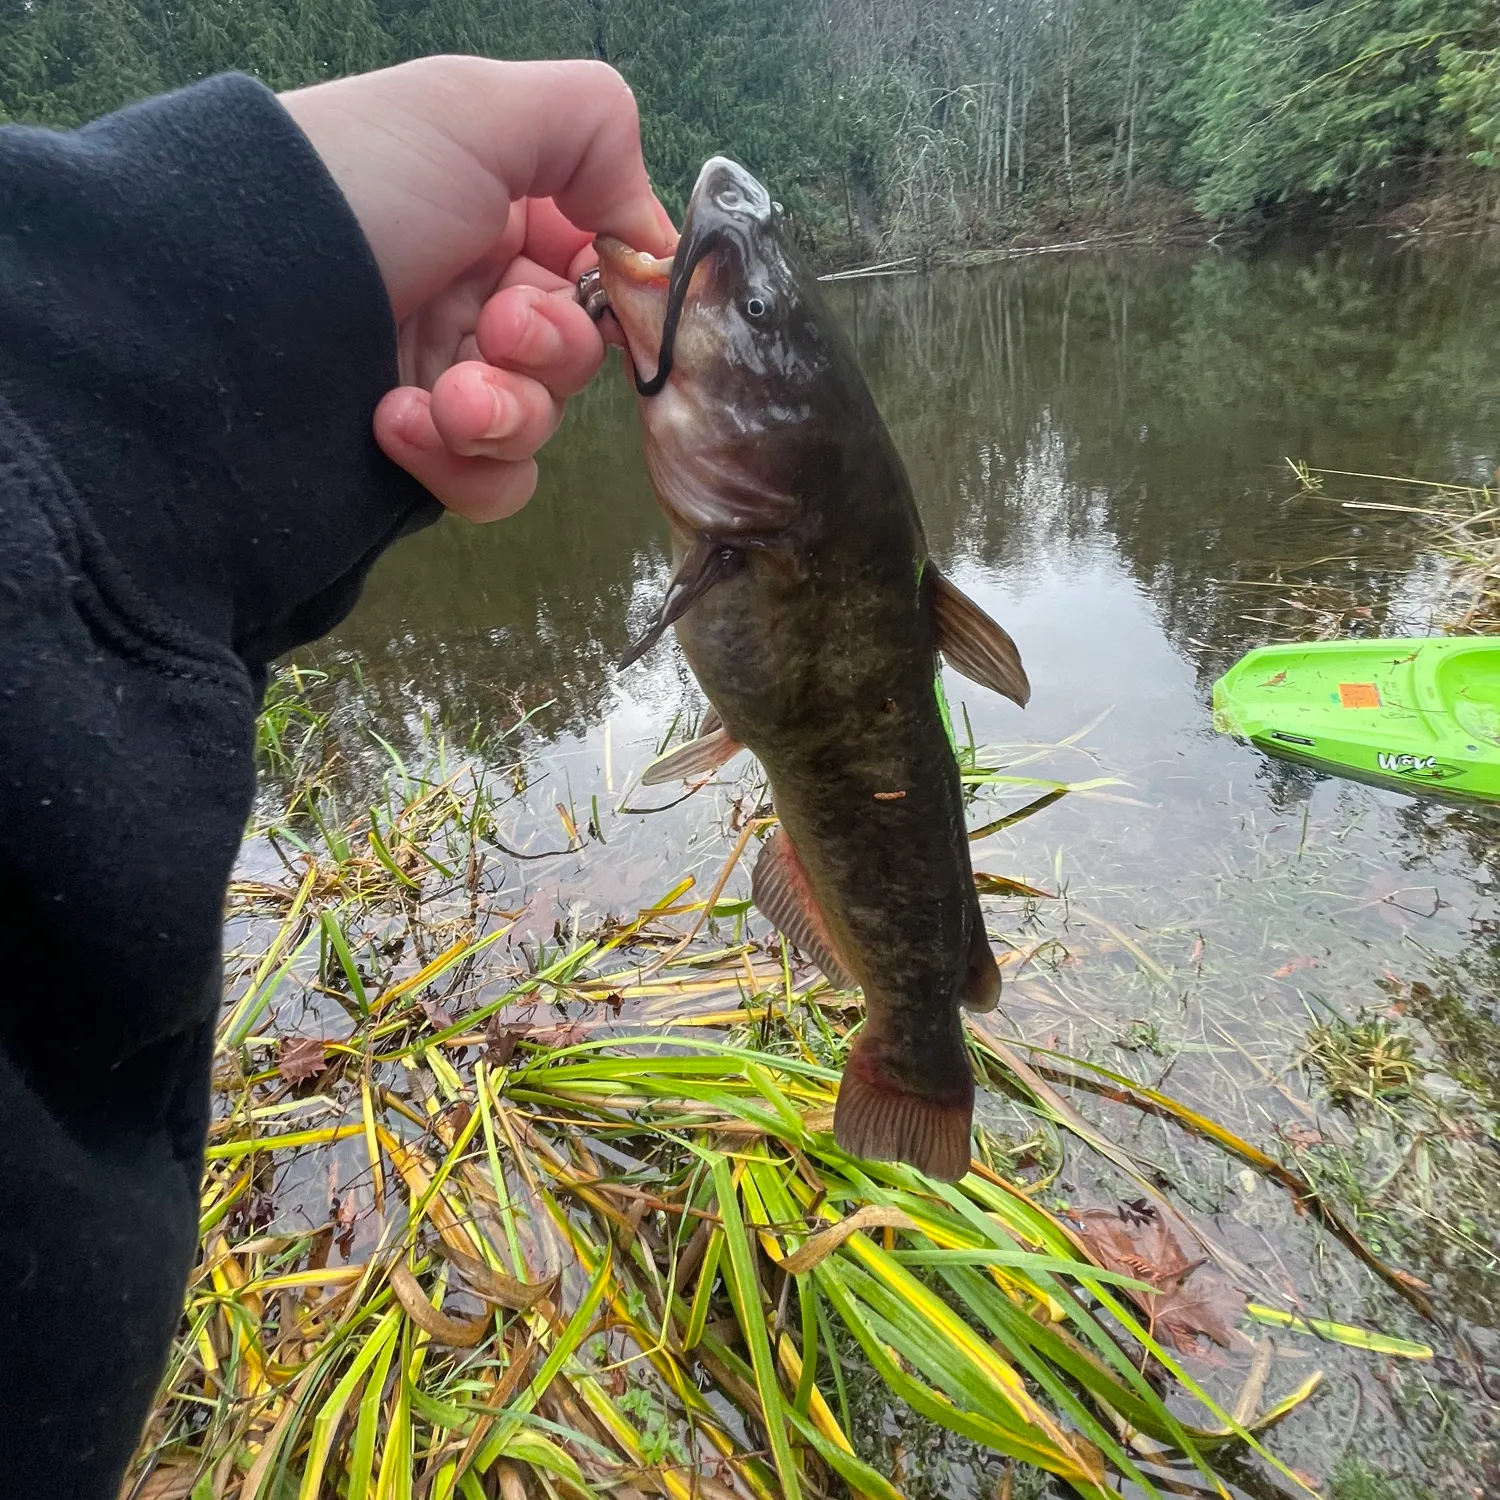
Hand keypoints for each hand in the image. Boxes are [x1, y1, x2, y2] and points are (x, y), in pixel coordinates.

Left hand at [279, 57, 674, 520]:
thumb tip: (649, 229)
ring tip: (444, 396)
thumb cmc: (355, 185)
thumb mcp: (472, 107)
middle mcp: (470, 301)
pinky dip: (458, 463)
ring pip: (539, 430)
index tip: (616, 289)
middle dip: (547, 351)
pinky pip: (490, 487)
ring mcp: (441, 385)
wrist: (221, 296)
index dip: (616, 289)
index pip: (597, 272)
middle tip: (496, 330)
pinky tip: (394, 422)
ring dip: (505, 413)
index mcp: (492, 219)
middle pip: (576, 359)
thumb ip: (593, 128)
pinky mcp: (412, 458)